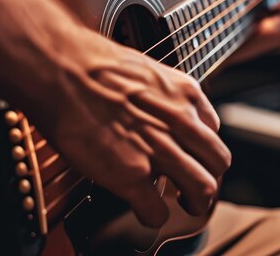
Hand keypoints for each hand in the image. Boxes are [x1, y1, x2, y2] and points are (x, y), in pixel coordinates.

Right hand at [35, 33, 230, 226]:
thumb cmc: (93, 63)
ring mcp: (160, 150)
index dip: (202, 147)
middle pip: (218, 162)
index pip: (213, 130)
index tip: (192, 154)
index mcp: (186, 94)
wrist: (62, 69)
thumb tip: (158, 112)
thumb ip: (163, 96)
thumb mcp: (147, 71)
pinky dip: (154, 216)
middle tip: (199, 187)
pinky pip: (157, 210)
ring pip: (202, 189)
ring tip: (188, 206)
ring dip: (197, 203)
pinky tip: (147, 212)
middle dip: (211, 178)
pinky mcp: (132, 175)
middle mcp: (182, 122)